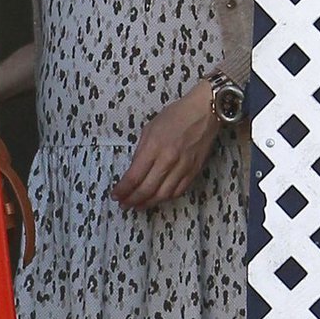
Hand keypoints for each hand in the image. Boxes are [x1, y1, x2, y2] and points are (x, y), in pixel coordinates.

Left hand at [111, 83, 218, 210]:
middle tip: (124, 205)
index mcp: (153, 147)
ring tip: (138, 206)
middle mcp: (168, 159)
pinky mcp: (194, 171)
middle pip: (146, 189)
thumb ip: (141, 151)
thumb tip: (134, 171)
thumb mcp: (149, 129)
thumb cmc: (176, 116)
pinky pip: (178, 191)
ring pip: (162, 194)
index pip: (134, 177)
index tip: (115, 195)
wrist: (204, 112)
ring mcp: (182, 167)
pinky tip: (157, 199)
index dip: (123, 190)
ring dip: (148, 203)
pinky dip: (166, 198)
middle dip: (132, 200)